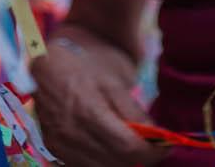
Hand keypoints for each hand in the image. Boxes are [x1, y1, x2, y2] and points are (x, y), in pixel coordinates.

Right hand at [30, 30, 166, 166]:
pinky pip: (83, 166)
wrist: (50, 57)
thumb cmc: (86, 62)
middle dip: (139, 158)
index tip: (165, 147)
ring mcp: (59, 144)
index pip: (128, 148)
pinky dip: (102, 161)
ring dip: (121, 162)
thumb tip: (155, 138)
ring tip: (130, 145)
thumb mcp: (115, 80)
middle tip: (150, 146)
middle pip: (116, 163)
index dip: (151, 153)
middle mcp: (71, 134)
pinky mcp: (53, 148)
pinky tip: (109, 147)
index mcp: (88, 112)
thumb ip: (134, 112)